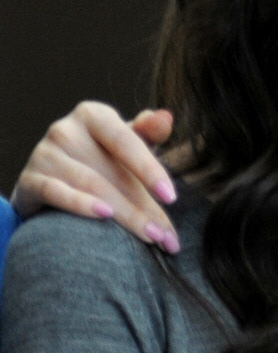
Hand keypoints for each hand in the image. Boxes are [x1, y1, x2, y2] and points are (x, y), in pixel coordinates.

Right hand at [10, 103, 180, 251]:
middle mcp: (65, 129)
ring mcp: (44, 154)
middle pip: (112, 171)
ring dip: (125, 215)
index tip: (172, 198)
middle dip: (144, 206)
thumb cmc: (101, 160)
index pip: (127, 141)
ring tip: (150, 236)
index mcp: (94, 116)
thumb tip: (165, 117)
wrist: (51, 182)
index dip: (150, 169)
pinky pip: (56, 192)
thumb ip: (148, 133)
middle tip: (167, 236)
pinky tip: (104, 215)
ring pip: (91, 186)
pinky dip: (80, 205)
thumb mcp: (126, 144)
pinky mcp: (30, 180)